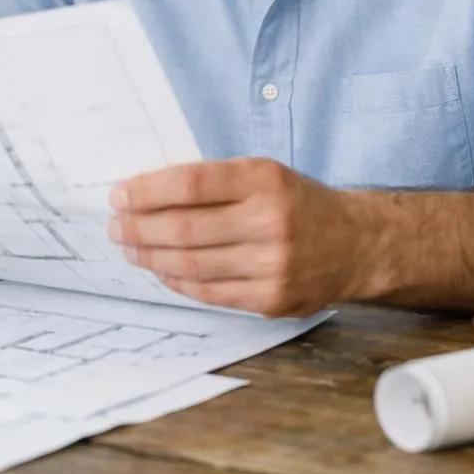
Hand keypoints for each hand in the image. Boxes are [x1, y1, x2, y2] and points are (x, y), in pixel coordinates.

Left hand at [108, 157, 370, 317]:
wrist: (356, 244)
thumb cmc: (299, 203)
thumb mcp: (265, 175)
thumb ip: (217, 183)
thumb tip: (149, 195)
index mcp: (264, 180)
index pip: (192, 184)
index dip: (148, 191)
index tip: (120, 195)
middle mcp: (270, 221)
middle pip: (185, 228)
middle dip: (139, 228)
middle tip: (116, 226)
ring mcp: (272, 264)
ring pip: (193, 264)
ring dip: (152, 256)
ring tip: (131, 248)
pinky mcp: (271, 298)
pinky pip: (210, 292)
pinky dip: (178, 280)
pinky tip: (162, 269)